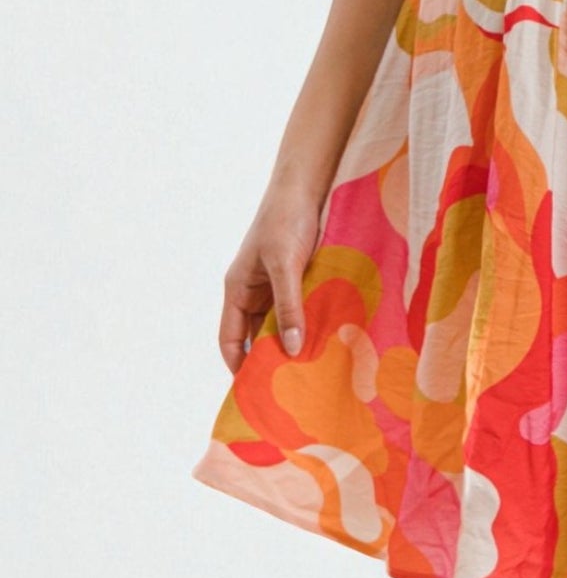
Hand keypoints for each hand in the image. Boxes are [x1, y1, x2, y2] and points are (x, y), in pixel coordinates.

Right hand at [215, 181, 324, 374]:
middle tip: (289, 388)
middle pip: (256, 336)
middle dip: (271, 359)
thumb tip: (290, 347)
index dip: (238, 366)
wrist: (307, 185)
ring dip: (293, 341)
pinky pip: (299, 308)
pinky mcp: (299, 277)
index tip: (255, 392)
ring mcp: (276, 285)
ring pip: (280, 323)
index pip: (230, 340)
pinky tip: (325, 338)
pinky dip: (308, 323)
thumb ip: (288, 305)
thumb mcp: (285, 264)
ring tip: (311, 370)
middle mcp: (254, 291)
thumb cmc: (286, 220)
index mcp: (237, 290)